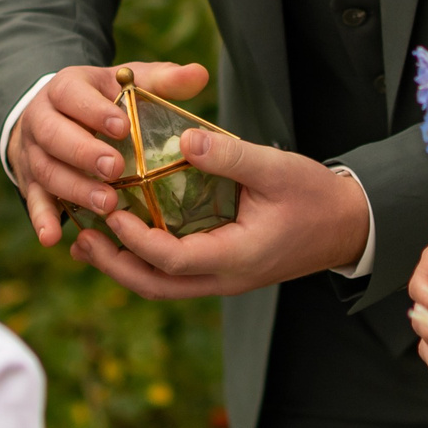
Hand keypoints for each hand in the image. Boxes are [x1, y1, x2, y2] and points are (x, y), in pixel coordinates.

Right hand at [6, 61, 210, 244]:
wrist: (55, 116)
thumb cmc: (103, 101)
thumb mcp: (126, 84)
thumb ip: (162, 80)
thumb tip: (200, 74)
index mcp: (66, 89)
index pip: (72, 95)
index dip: (93, 111)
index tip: (122, 127)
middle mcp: (41, 119)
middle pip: (54, 135)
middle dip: (83, 152)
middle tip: (115, 169)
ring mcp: (32, 152)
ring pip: (46, 171)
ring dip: (74, 189)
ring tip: (107, 204)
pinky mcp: (31, 182)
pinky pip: (34, 200)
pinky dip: (42, 219)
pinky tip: (53, 238)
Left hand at [70, 128, 370, 298]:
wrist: (347, 226)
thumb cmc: (315, 196)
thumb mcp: (276, 169)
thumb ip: (230, 157)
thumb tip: (184, 141)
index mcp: (236, 258)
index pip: (172, 261)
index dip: (136, 240)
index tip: (111, 211)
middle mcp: (225, 278)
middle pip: (156, 287)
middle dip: (114, 266)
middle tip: (80, 237)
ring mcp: (223, 278)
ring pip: (162, 286)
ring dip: (123, 266)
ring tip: (89, 239)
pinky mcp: (222, 269)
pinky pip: (174, 274)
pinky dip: (144, 259)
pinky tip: (125, 234)